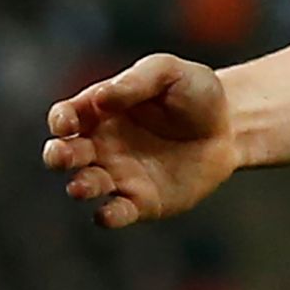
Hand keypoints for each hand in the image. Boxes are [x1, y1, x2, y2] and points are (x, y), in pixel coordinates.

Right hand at [42, 54, 239, 228]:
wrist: (231, 126)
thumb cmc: (195, 93)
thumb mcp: (170, 72)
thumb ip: (137, 81)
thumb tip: (101, 98)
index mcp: (100, 111)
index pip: (66, 117)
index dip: (61, 120)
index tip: (68, 122)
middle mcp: (102, 145)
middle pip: (65, 154)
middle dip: (58, 156)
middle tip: (65, 155)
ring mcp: (119, 175)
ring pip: (85, 185)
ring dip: (80, 187)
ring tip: (85, 185)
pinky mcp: (141, 201)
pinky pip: (116, 213)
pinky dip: (108, 216)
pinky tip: (109, 214)